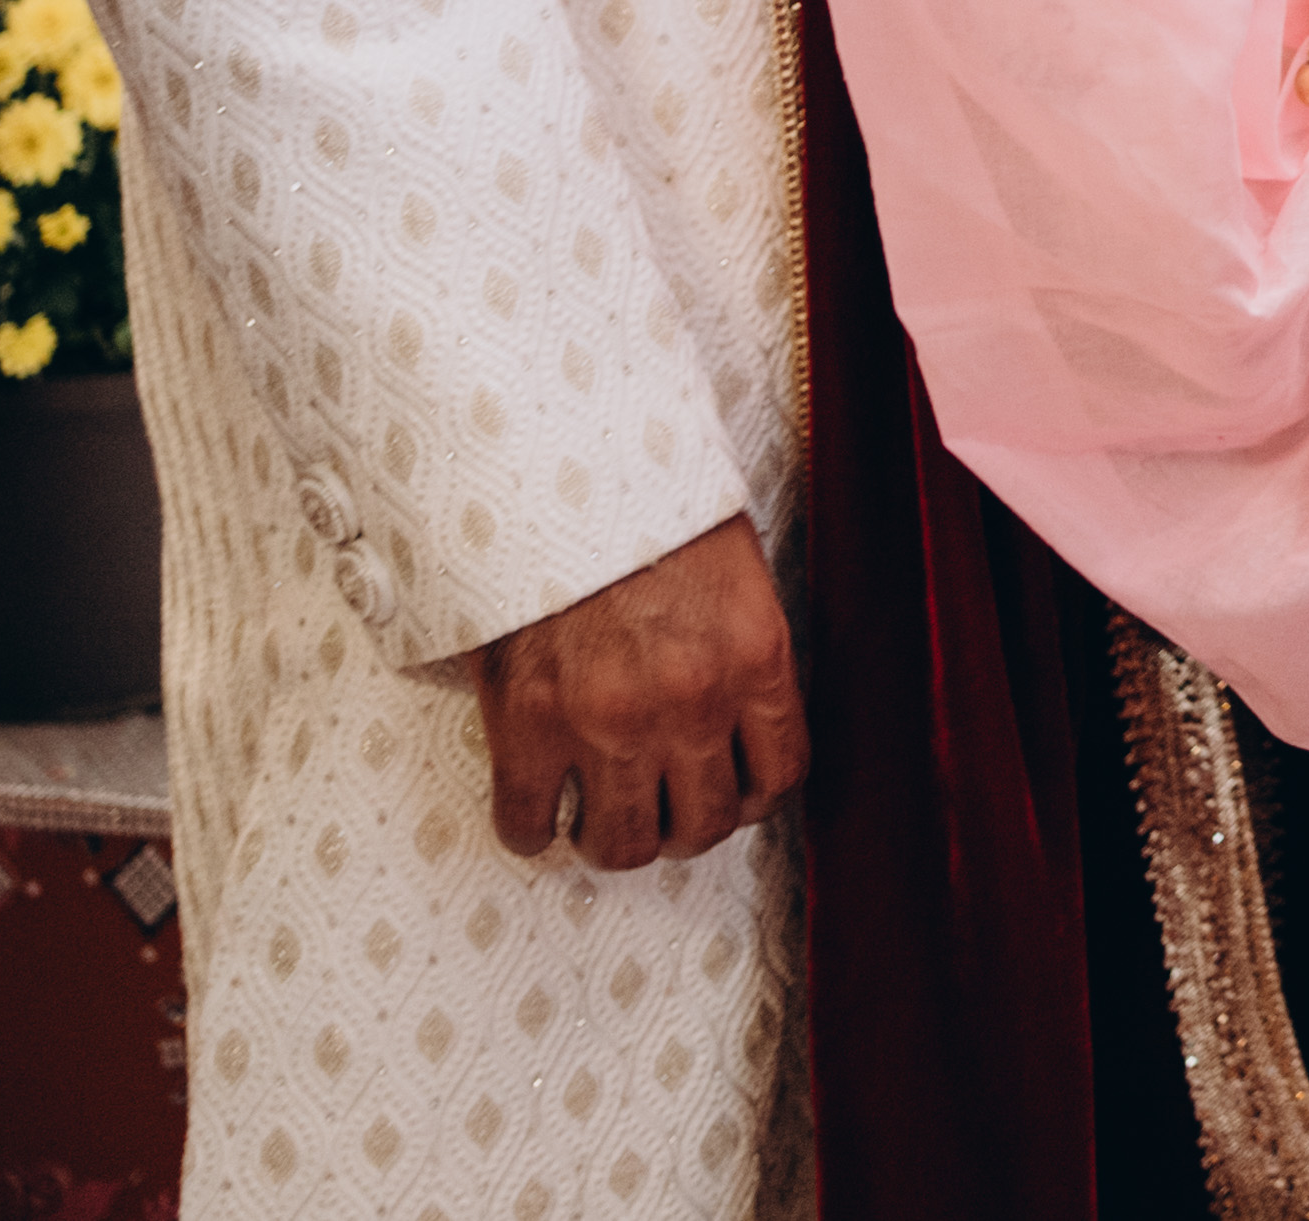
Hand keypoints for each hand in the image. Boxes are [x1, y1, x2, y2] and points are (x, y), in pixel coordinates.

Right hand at [470, 516, 803, 871]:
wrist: (562, 466)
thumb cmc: (650, 508)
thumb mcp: (736, 573)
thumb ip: (743, 652)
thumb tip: (740, 720)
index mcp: (755, 659)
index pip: (780, 776)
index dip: (752, 796)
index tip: (729, 790)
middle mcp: (692, 704)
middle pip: (703, 825)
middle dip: (684, 826)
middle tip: (662, 809)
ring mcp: (607, 722)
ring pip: (623, 843)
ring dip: (615, 840)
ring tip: (602, 816)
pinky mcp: (528, 725)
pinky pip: (528, 823)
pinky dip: (532, 832)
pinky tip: (539, 813)